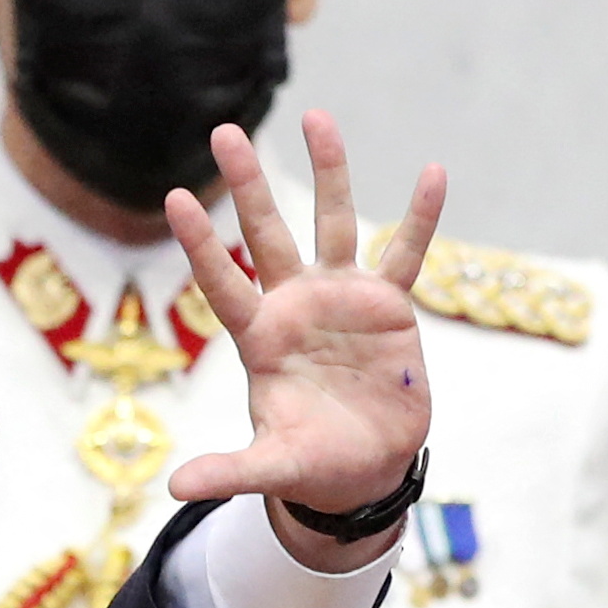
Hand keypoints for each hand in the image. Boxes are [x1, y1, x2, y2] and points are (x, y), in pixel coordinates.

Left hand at [163, 110, 444, 565]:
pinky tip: (432, 171)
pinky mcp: (387, 306)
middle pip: (267, 233)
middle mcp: (295, 304)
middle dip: (247, 185)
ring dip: (328, 172)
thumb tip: (176, 490)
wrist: (365, 465)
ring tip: (317, 117)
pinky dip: (419, 217)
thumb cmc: (311, 462)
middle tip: (224, 131)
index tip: (176, 197)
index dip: (202, 244)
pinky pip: (405, 253)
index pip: (224, 282)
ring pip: (332, 223)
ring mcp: (341, 298)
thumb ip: (229, 470)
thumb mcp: (272, 467)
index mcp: (260, 337)